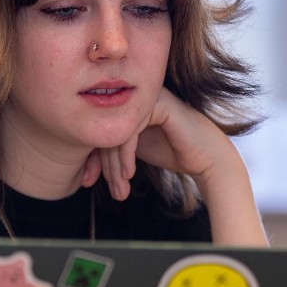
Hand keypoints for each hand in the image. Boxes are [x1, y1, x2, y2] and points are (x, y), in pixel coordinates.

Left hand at [81, 88, 228, 201]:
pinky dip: (126, 155)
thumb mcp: (132, 153)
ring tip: (119, 188)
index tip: (87, 182)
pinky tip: (129, 173)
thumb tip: (81, 171)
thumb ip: (111, 152)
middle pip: (105, 130)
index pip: (98, 130)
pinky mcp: (157, 104)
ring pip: (116, 131)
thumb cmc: (171, 152)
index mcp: (124, 105)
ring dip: (115, 165)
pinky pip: (131, 130)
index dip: (92, 159)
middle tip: (108, 189)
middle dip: (104, 166)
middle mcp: (132, 97)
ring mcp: (145, 97)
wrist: (205, 156)